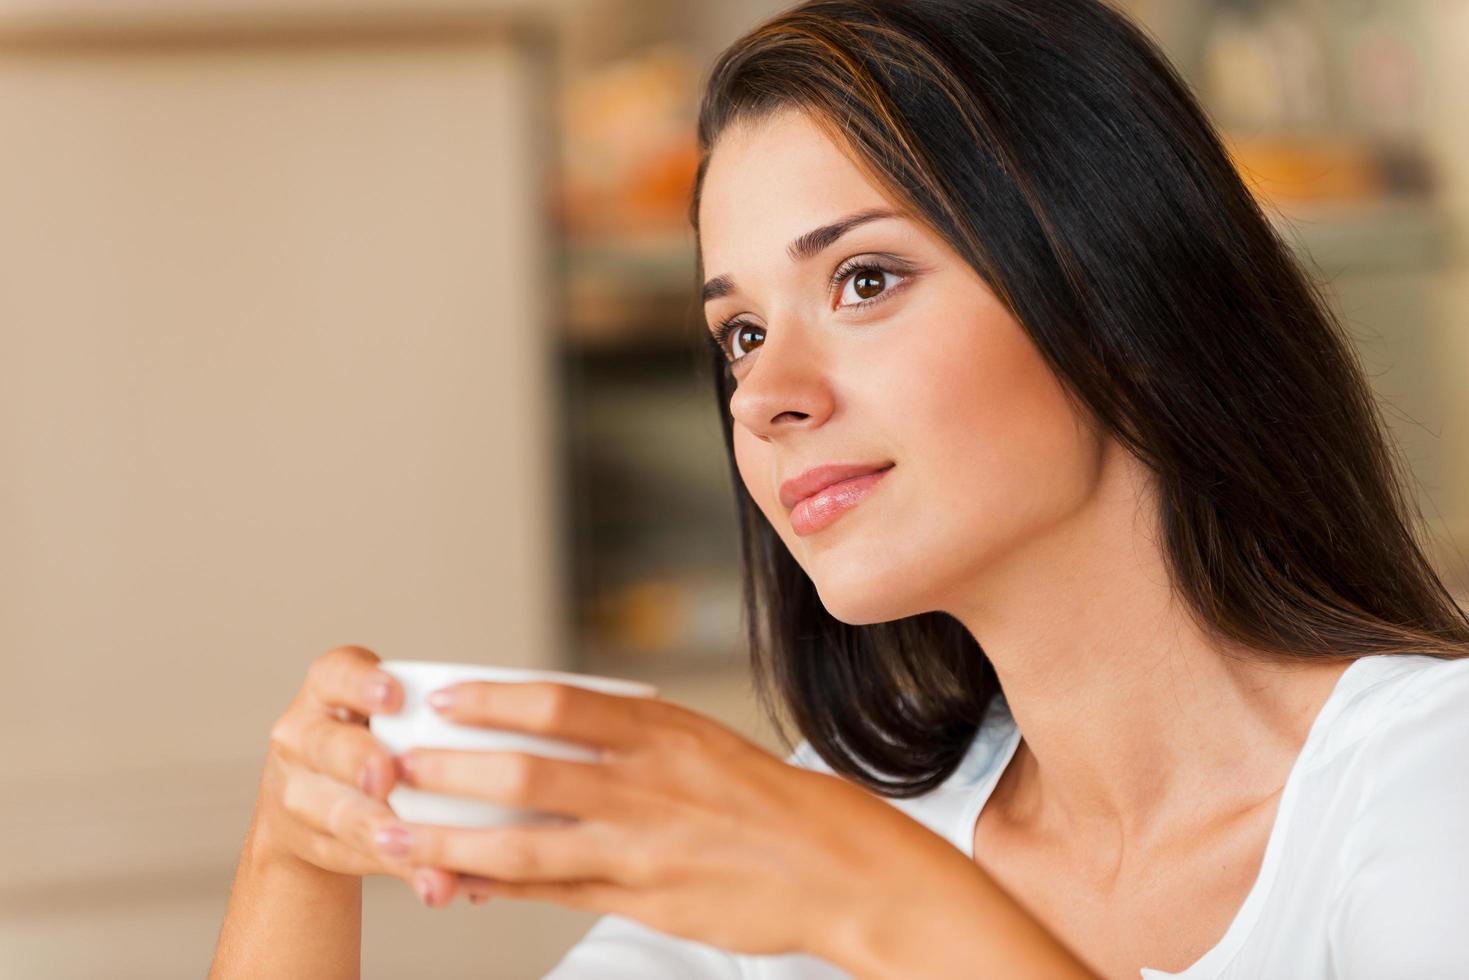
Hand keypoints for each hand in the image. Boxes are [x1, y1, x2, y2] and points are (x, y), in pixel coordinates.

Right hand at [253, 645, 492, 907]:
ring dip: (382, 832)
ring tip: (425, 854)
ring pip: (338, 811)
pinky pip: (355, 856)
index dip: (362, 685)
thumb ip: (433, 720)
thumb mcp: (389, 714)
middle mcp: (303, 734)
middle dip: (360, 762)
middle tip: (387, 777)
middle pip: (329, 746)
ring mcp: (297, 790)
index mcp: (330, 688)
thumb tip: (516, 720)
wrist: (313, 796)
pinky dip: (402, 869)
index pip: (337, 675)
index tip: (394, 696)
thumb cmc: (377, 738)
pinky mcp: (310, 841)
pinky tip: (435, 884)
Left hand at [367, 679, 971, 957]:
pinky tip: (461, 883)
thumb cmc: (761, 798)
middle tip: (395, 767)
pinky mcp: (639, 898)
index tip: (443, 700)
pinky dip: (500, 887)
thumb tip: (552, 725)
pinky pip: (552, 893)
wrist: (831, 867)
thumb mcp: (700, 742)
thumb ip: (629, 737)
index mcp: (659, 733)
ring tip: (398, 837)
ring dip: (451, 842)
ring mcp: (638, 848)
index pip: (556, 705)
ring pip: (523, 845)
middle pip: (523, 774)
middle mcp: (643, 786)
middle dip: (449, 772)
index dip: (490, 702)